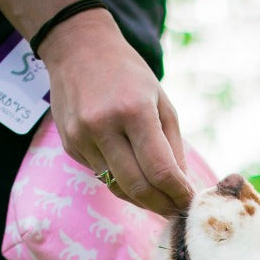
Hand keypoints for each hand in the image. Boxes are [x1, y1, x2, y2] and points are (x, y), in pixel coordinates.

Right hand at [40, 10, 192, 216]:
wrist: (78, 48)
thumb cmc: (128, 74)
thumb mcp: (161, 101)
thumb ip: (172, 147)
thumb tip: (181, 187)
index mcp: (134, 111)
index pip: (160, 170)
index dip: (178, 193)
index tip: (190, 202)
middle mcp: (103, 126)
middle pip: (137, 187)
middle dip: (161, 205)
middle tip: (175, 211)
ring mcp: (81, 137)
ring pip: (117, 187)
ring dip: (141, 200)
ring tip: (159, 200)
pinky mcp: (69, 145)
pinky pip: (100, 175)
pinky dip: (120, 181)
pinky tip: (131, 173)